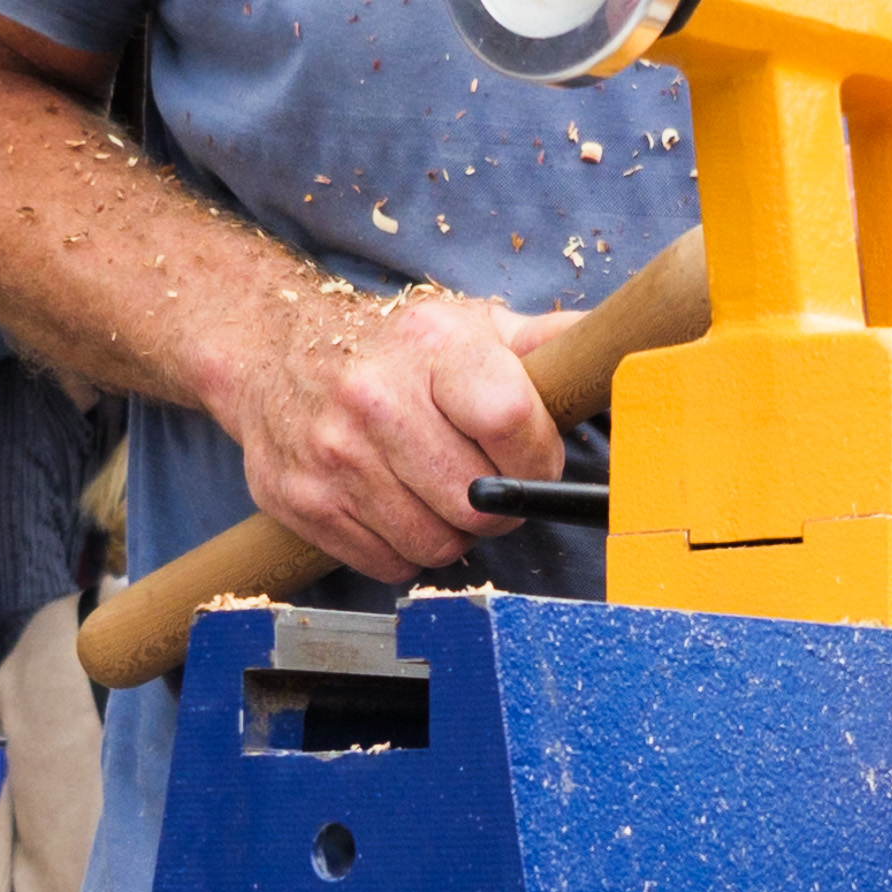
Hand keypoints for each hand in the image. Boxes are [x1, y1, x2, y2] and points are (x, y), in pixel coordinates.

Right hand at [207, 282, 568, 578]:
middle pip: (478, 502)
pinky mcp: (302, 501)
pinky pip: (389, 565)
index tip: (534, 462)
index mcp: (433, 347)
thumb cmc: (393, 345)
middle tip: (488, 484)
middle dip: (499, 505)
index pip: (510, 420)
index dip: (537, 459)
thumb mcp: (470, 326)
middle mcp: (375, 398)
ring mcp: (333, 454)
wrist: (271, 347)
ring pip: (437, 545)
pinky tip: (398, 506)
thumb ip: (547, 344)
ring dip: (453, 533)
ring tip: (439, 492)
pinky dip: (405, 549)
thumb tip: (620, 342)